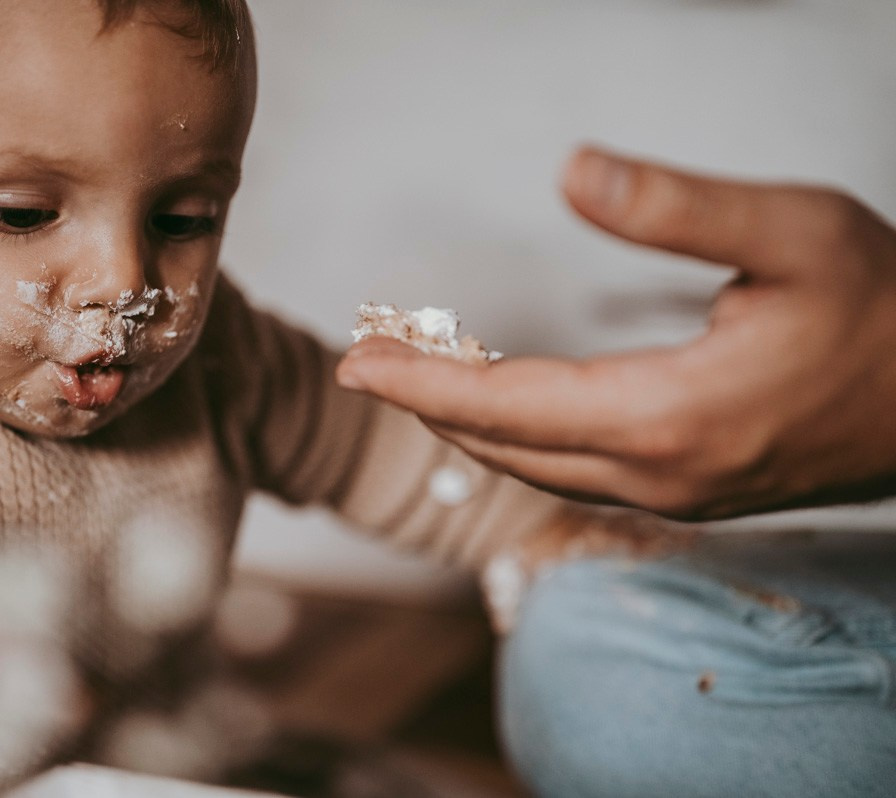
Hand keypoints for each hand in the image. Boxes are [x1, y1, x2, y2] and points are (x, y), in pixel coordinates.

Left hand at [337, 146, 895, 520]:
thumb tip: (574, 172)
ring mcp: (674, 494)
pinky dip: (519, 438)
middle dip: (429, 404)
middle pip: (506, 446)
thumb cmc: (884, 311)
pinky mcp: (689, 493)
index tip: (356, 364)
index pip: (507, 408)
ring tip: (418, 375)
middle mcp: (659, 472)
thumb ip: (677, 206)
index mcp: (669, 416)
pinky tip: (501, 406)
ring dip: (469, 423)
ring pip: (536, 467)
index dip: (423, 385)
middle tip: (369, 362)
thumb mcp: (794, 232)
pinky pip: (573, 472)